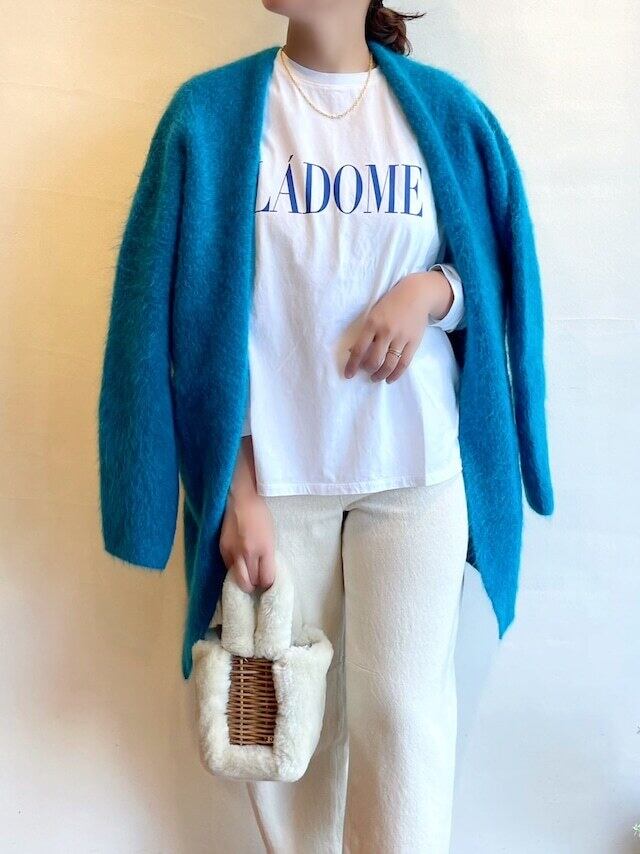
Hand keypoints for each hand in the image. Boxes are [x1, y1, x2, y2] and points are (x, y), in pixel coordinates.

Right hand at [220, 442, 276, 592]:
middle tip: (257, 581)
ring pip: (237, 578)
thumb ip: (267, 555)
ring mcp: (233, 551)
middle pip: (250, 582)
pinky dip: (234, 569)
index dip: (268, 583)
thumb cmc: (261, 515)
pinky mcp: (222, 548)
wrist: (242, 498)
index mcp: (265, 548)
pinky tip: (238, 563)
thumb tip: (264, 573)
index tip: (268, 581)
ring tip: (247, 575)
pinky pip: (228, 567)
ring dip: (243, 580)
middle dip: (254, 585)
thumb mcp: (270, 536)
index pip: (266, 578)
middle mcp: (249, 552)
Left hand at [343, 270, 453, 382]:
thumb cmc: (391, 304)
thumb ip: (365, 332)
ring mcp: (401, 337)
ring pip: (389, 364)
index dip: (352, 365)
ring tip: (376, 378)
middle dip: (368, 370)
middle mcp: (386, 331)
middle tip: (366, 373)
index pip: (359, 349)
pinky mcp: (414, 342)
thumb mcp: (374, 313)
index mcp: (372, 323)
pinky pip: (404, 363)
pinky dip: (396, 374)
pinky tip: (390, 379)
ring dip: (380, 375)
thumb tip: (353, 352)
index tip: (348, 375)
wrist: (417, 294)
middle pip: (374, 360)